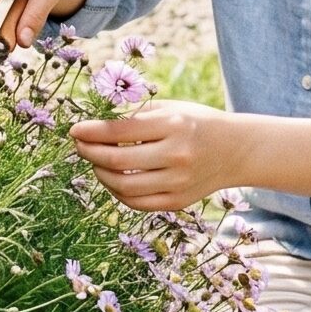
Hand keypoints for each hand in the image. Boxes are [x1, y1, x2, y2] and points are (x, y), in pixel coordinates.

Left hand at [71, 100, 245, 212]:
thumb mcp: (170, 108)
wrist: (236, 150)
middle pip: (117, 160)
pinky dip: (117, 192)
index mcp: (173, 125)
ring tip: (95, 162)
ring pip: (123, 186)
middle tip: (79, 145)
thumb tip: (93, 126)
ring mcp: (178, 183)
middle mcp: (177, 155)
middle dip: (90, 153)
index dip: (91, 131)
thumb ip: (135, 116)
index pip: (119, 130)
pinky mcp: (178, 202)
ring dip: (100, 174)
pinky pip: (137, 203)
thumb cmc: (195, 123)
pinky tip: (112, 179)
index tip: (74, 130)